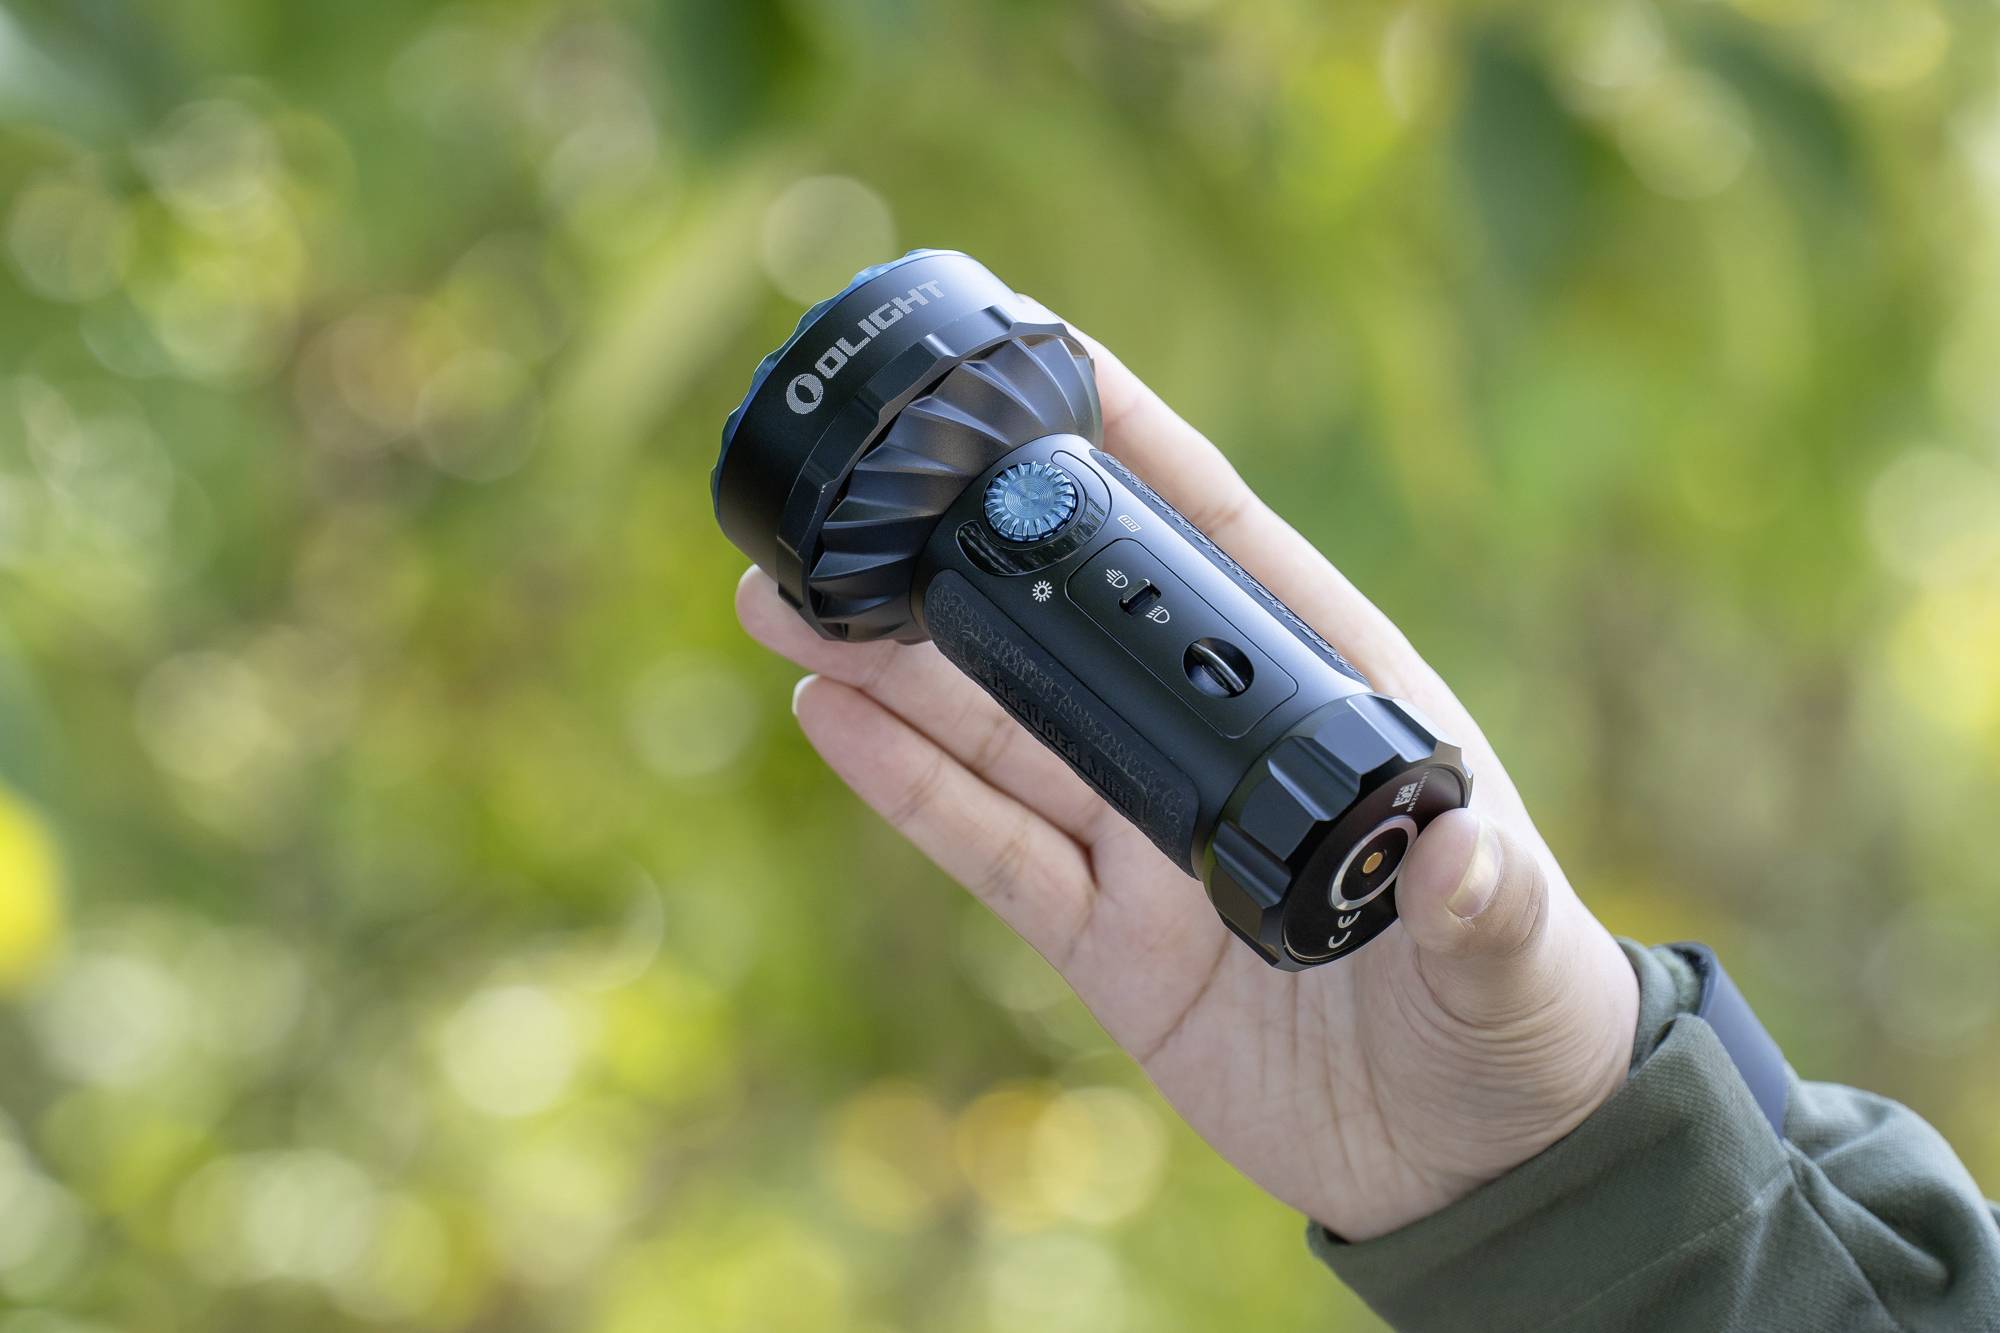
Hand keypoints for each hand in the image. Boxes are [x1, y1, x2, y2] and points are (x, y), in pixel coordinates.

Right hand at [735, 330, 1638, 1241]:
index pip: (1213, 541)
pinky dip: (909, 787)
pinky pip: (989, 850)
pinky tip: (827, 717)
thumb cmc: (1517, 1022)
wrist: (1467, 1165)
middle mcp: (1213, 748)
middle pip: (1066, 626)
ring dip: (896, 664)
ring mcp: (1145, 842)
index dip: (1128, 445)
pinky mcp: (1101, 939)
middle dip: (957, 555)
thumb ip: (1484, 905)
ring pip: (1000, 728)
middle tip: (844, 500)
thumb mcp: (1514, 955)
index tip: (1034, 355)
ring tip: (786, 600)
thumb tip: (1462, 854)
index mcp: (1318, 697)